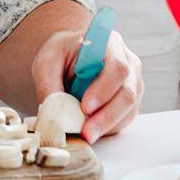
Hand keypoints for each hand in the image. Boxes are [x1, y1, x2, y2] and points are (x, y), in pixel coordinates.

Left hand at [29, 23, 142, 143]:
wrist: (70, 57)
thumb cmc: (62, 55)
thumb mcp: (47, 62)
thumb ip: (48, 84)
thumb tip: (52, 112)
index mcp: (109, 44)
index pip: (116, 66)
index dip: (104, 89)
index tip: (85, 107)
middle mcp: (128, 63)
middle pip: (127, 93)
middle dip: (106, 116)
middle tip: (86, 132)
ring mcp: (133, 83)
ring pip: (129, 110)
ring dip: (107, 126)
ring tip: (85, 135)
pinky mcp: (130, 102)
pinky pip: (124, 120)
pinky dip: (108, 128)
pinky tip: (91, 130)